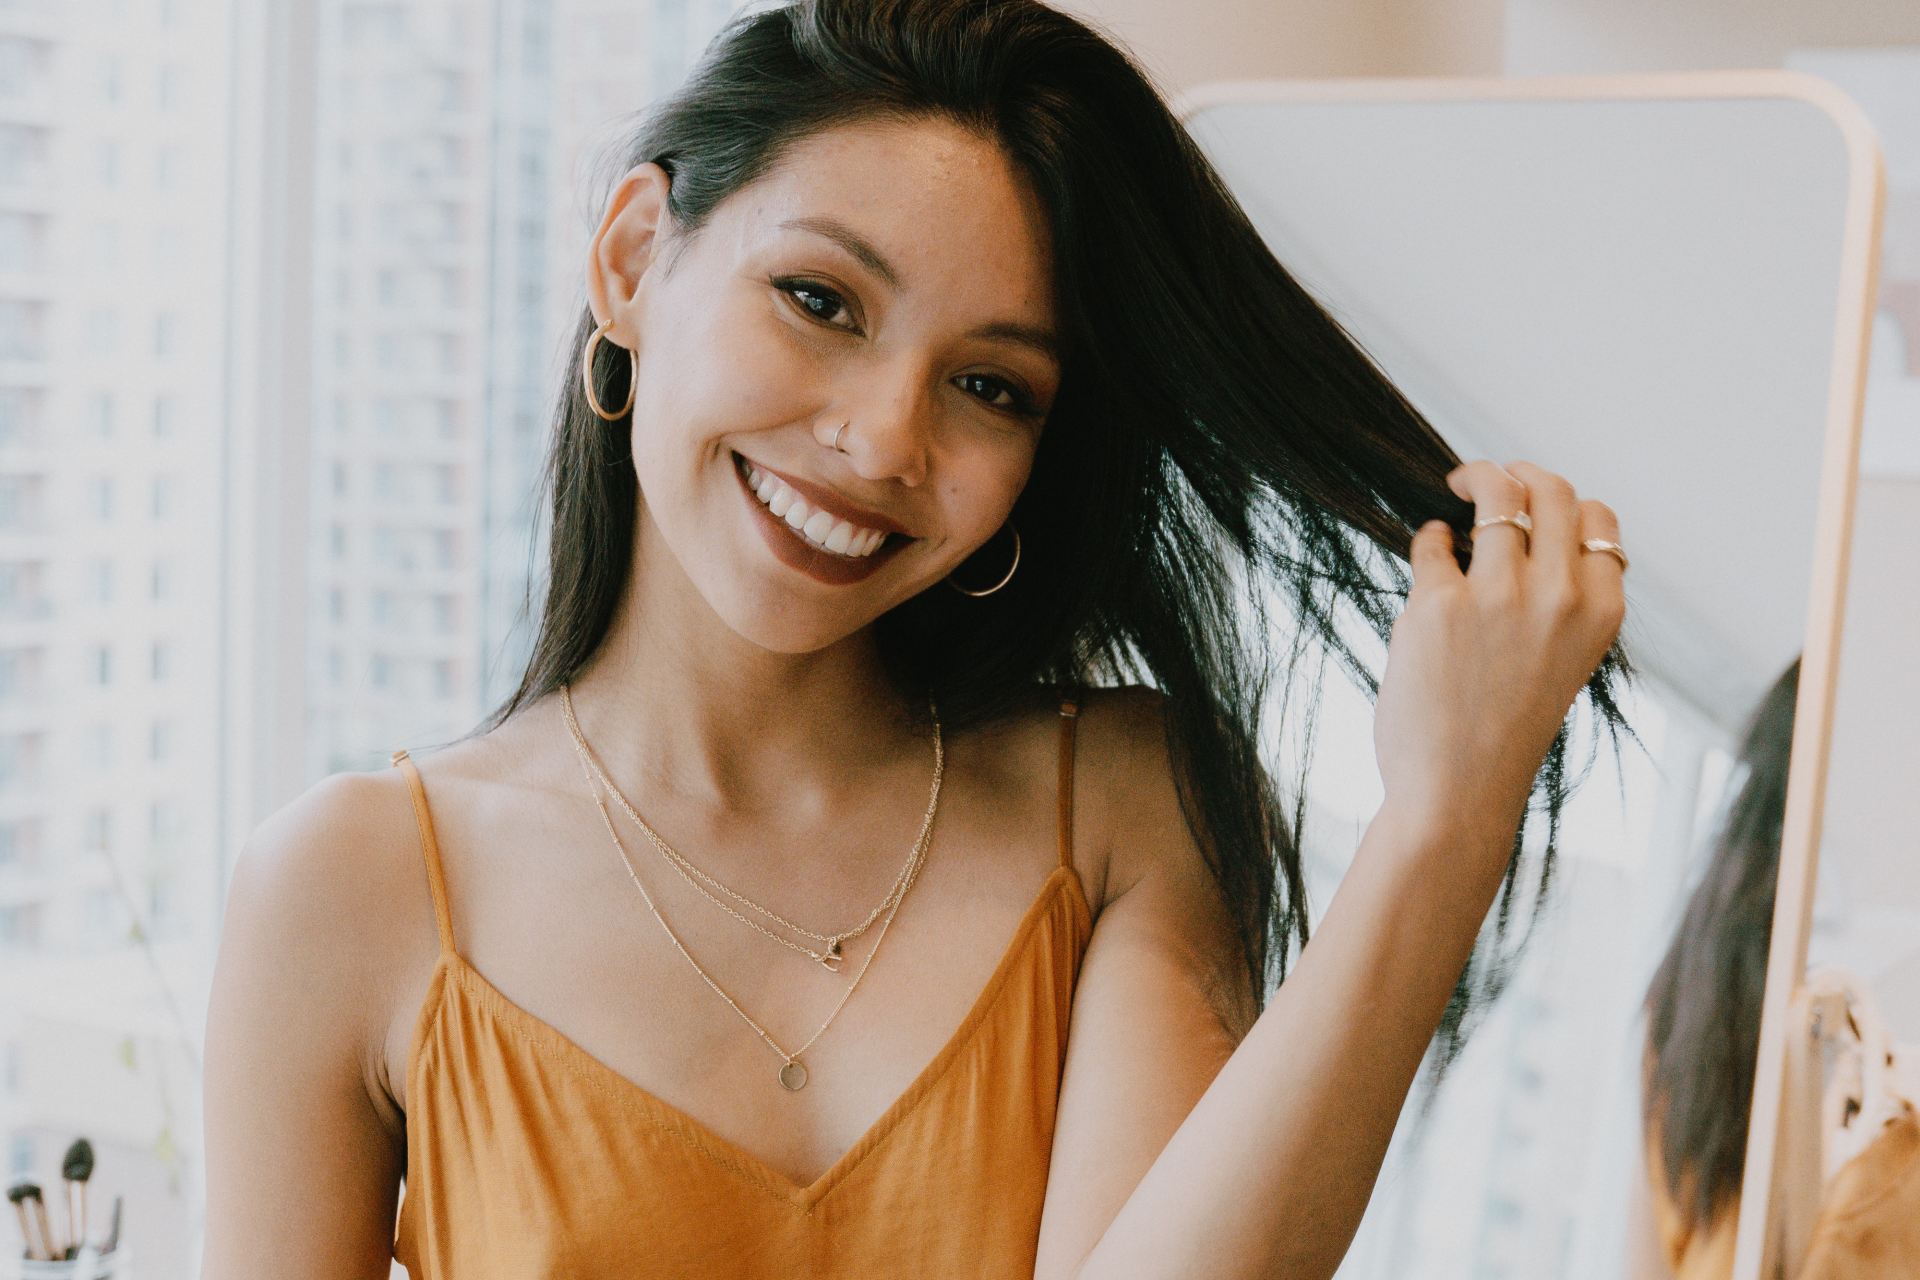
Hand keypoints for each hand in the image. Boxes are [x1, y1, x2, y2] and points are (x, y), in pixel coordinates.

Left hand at [1373, 459, 1625, 845]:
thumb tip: (1527, 529)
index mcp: (1600, 612)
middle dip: (1518, 471)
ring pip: (1495, 495)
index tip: (1536, 503)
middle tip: (1489, 478)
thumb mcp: (1564, 662)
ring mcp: (1499, 596)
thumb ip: (1563, 600)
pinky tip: (1428, 551)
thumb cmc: (1504, 731)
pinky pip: (1432, 541)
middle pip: (1550, 490)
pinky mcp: (1439, 603)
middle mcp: (1559, 596)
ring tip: (1455, 487)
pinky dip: (1428, 538)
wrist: (1459, 793)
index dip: (1564, 502)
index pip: (1598, 520)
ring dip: (1473, 479)